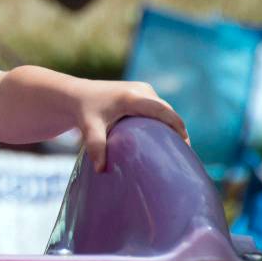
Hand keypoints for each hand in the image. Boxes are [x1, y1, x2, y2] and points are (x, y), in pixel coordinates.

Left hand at [74, 79, 188, 172]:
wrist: (75, 94)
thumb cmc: (83, 110)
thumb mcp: (89, 127)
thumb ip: (96, 146)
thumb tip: (101, 170)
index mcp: (133, 96)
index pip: (164, 112)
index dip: (178, 127)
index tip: (186, 146)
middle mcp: (142, 90)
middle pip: (168, 112)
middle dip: (178, 131)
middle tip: (183, 154)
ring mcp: (143, 90)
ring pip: (164, 111)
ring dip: (171, 127)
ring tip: (177, 150)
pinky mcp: (141, 94)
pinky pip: (158, 109)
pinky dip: (163, 123)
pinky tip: (165, 140)